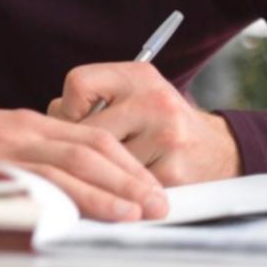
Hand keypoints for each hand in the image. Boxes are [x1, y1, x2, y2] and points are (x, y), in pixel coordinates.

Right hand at [0, 91, 166, 221]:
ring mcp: (6, 143)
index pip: (88, 138)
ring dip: (114, 187)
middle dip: (132, 176)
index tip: (150, 185)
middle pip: (92, 147)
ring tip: (143, 210)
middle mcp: (22, 128)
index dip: (124, 162)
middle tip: (162, 203)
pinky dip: (75, 193)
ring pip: (73, 161)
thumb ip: (20, 161)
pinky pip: (41, 177)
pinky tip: (97, 208)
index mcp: (25, 124)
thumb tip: (53, 190)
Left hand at [48, 62, 242, 185]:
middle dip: (78, 147)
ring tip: (111, 168)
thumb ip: (93, 100)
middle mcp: (154, 101)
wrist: (219, 151)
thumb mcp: (132, 94)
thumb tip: (47, 123)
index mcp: (138, 76)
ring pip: (102, 163)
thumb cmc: (159, 123)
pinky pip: (122, 187)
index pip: (78, 83)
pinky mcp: (172, 173)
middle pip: (86, 130)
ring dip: (97, 172)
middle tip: (83, 155)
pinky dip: (117, 190)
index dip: (68, 107)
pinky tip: (128, 185)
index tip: (76, 121)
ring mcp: (165, 137)